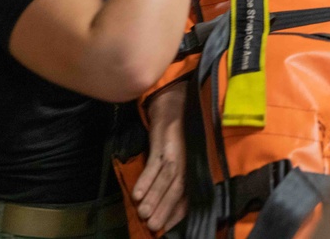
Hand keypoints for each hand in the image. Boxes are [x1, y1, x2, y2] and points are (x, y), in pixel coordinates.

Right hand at [133, 85, 186, 231]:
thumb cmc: (177, 134)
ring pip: (165, 180)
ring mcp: (176, 152)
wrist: (174, 102)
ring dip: (153, 198)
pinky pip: (154, 164)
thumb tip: (165, 203)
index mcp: (192, 167)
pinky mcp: (164, 142)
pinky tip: (136, 193)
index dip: (177, 212)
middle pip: (176, 190)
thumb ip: (176, 177)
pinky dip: (146, 179)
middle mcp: (187, 161)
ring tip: (143, 213)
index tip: (165, 227)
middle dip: (164, 209)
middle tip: (152, 225)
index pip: (187, 194)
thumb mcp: (181, 156)